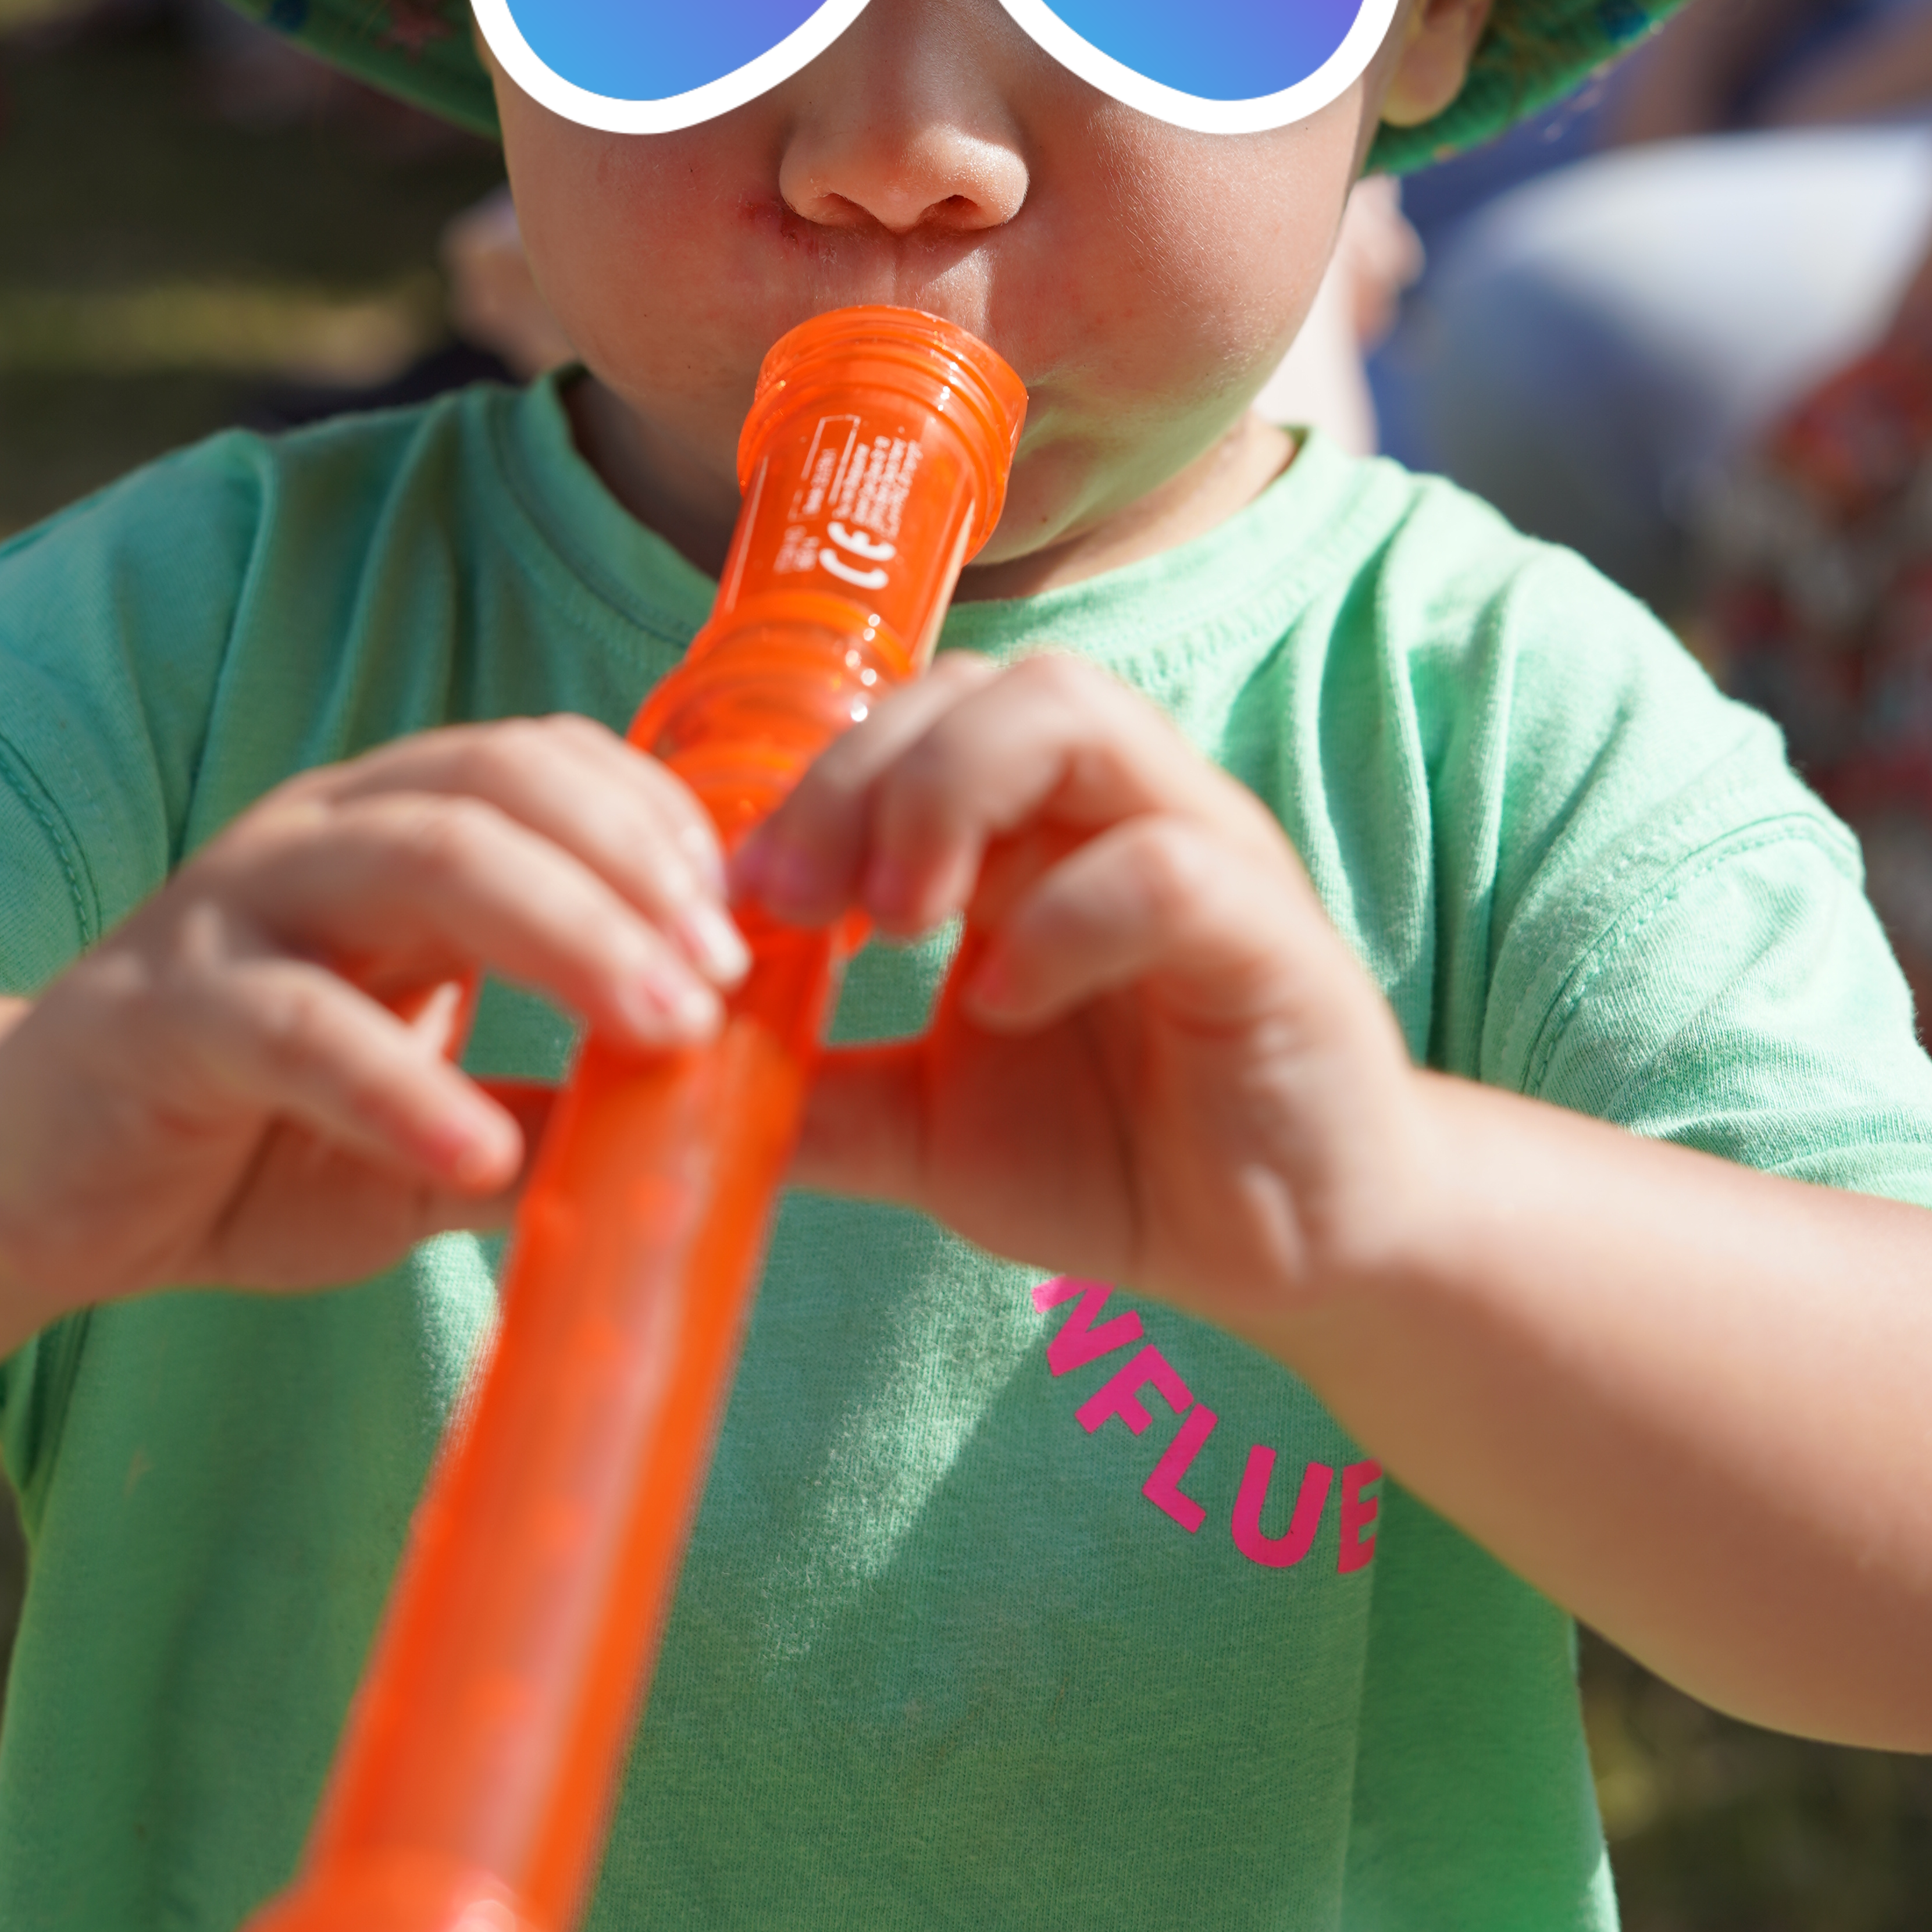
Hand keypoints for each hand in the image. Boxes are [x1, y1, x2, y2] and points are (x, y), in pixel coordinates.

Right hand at [0, 719, 752, 1312]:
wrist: (26, 1185)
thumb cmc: (248, 1138)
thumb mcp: (428, 1127)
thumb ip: (547, 1116)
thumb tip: (710, 1149)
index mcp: (390, 833)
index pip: (547, 762)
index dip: (661, 823)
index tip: (754, 924)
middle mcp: (318, 835)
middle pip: (501, 788)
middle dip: (635, 872)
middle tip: (728, 979)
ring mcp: (234, 909)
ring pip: (419, 860)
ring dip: (564, 936)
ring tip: (664, 1032)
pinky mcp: (157, 1012)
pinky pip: (296, 1024)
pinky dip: (404, 1085)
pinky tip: (486, 1146)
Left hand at [738, 653, 1428, 1333]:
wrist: (1287, 1249)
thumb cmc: (1115, 1153)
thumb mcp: (921, 1126)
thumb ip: (803, 1096)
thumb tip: (644, 1098)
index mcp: (1032, 827)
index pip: (912, 715)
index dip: (811, 784)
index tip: (738, 903)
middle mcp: (1115, 805)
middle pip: (983, 683)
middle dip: (862, 772)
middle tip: (795, 903)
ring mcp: (1200, 850)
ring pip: (1075, 713)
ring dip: (954, 792)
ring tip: (894, 918)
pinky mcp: (1270, 936)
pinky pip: (1168, 865)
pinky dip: (1066, 917)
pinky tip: (1005, 1003)